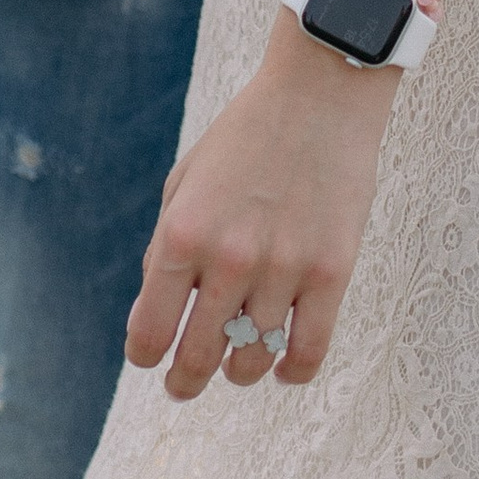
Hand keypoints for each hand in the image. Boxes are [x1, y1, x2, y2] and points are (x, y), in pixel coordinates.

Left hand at [125, 13, 396, 397]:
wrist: (319, 92)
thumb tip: (156, 318)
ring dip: (238, 373)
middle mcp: (228, 260)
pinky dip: (291, 373)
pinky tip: (282, 369)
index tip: (151, 358)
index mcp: (181, 234)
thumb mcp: (185, 182)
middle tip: (183, 386)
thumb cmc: (245, 136)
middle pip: (197, 359)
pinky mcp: (333, 272)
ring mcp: (283, 269)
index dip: (145, 356)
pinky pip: (308, 351)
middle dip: (184, 382)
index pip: (149, 333)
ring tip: (237, 367)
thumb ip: (166, 249)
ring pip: (252, 362)